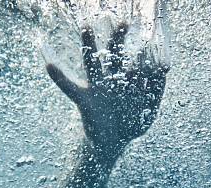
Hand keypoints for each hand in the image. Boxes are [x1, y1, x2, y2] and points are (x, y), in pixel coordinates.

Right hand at [42, 24, 168, 160]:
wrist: (112, 143)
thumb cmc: (130, 124)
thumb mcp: (148, 111)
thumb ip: (156, 91)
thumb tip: (162, 70)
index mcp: (126, 81)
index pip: (134, 62)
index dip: (143, 54)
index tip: (149, 42)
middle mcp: (111, 80)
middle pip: (114, 55)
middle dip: (118, 39)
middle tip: (123, 22)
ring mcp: (96, 87)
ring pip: (92, 63)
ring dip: (89, 45)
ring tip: (86, 27)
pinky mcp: (84, 99)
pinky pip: (68, 86)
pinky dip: (57, 75)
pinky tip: (47, 62)